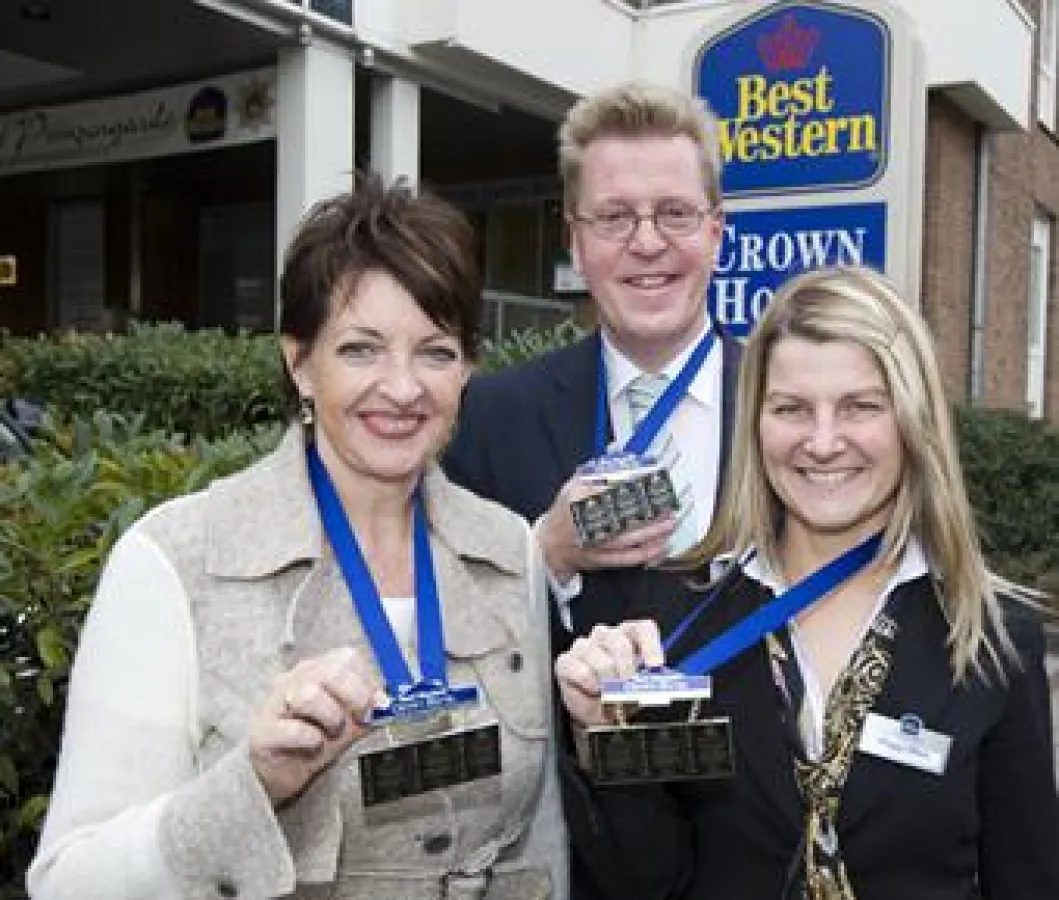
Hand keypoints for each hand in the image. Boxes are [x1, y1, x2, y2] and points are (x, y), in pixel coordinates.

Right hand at [248, 646, 384, 803]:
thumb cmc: (315, 743)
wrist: (282, 775)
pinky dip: (311, 739)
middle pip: (331, 671)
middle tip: (360, 719)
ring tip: (331, 733)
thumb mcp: (349, 723)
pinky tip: (313, 746)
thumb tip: (385, 703)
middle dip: (355, 696)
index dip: (367, 681)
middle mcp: (295, 680)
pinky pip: (293, 729)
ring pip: (309, 694)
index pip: (346, 658)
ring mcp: (275, 703)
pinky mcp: (262, 732)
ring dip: (331, 717)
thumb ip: (367, 710)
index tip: (376, 706)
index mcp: (317, 671)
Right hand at [538, 476, 676, 581]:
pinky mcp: (600, 560)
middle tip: (667, 507)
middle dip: (649, 513)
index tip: (650, 485)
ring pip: (627, 539)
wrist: (550, 546)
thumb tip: (621, 468)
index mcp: (577, 500)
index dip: (632, 490)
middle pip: (622, 517)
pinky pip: (626, 558)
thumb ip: (595, 476)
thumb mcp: (572, 487)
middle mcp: (585, 524)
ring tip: (669, 524)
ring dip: (651, 533)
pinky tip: (661, 547)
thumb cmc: (563, 515)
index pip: (608, 493)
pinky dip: (645, 553)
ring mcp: (593, 544)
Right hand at [555, 620, 664, 727]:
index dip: (651, 646)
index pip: (642, 628)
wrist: (598, 715)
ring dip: (609, 682)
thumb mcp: (640, 689)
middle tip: (630, 688)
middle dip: (628, 670)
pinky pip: (581, 671)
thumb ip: (648, 682)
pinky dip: (591, 686)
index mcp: (629, 636)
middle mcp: (606, 636)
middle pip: (620, 642)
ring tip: (612, 696)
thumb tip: (655, 684)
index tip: (655, 667)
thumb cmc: (621, 696)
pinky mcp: (566, 662)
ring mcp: (584, 646)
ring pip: (600, 658)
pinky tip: (594, 691)